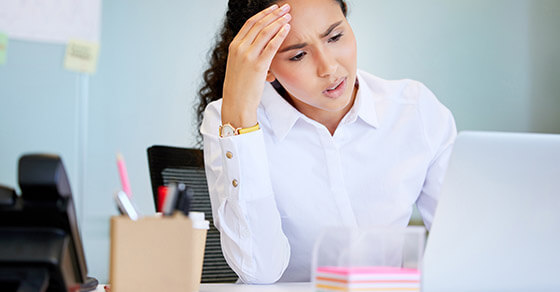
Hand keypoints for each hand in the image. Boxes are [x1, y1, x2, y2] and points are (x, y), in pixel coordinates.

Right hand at [221, 4, 291, 127]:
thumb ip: (250, 55)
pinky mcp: (258, 66)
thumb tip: (265, 49)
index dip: (263, 14)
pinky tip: (287, 28)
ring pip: (265, 32)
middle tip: (285, 7)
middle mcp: (239, 48)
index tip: (274, 9)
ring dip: (279, 21)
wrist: (236, 103)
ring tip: (289, 15)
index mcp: (234, 47)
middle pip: (259, 24)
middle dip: (274, 14)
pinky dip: (280, 35)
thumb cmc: (240, 87)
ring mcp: (248, 56)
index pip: (250, 24)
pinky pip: (271, 46)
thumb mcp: (240, 66)